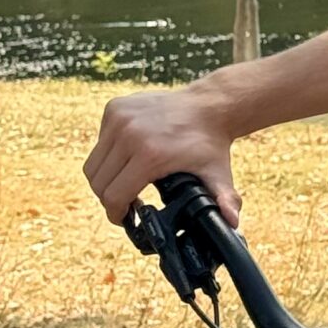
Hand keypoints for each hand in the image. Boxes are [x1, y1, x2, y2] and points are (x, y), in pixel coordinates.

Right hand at [85, 85, 241, 227]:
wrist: (209, 105)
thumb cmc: (210, 144)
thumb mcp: (217, 174)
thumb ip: (223, 200)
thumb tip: (232, 221)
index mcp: (150, 154)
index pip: (114, 195)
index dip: (116, 214)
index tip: (125, 220)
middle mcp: (129, 134)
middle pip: (99, 182)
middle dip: (108, 199)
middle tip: (124, 204)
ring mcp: (119, 118)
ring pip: (94, 163)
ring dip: (105, 179)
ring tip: (123, 185)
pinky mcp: (114, 107)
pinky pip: (99, 142)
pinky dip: (107, 156)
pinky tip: (127, 160)